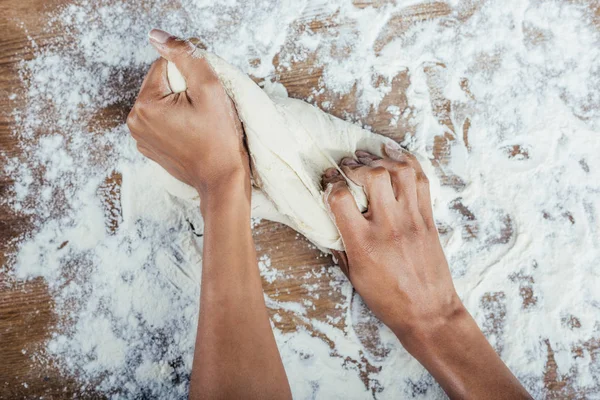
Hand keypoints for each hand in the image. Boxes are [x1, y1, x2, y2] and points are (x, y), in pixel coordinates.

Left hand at [127, 29, 249, 199]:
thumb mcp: (208, 87)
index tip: (204, 97)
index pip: (166, 66)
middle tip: (204, 111)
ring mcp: (141, 137)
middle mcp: (134, 120)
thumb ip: (184, 55)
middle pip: (163, 84)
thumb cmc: (219, 137)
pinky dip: (177, 122)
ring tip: (199, 124)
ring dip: (181, 106)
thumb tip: (157, 36)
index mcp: (145, 104)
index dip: (190, 75)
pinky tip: (193, 134)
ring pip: (163, 102)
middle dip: (184, 90)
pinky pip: (163, 121)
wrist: (222, 180)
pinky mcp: (150, 148)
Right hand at [322, 142, 462, 350]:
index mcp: (363, 244)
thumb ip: (342, 245)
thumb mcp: (354, 276)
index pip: (341, 198)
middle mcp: (389, 226)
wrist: (429, 313)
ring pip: (401, 172)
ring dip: (382, 159)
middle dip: (356, 165)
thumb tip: (333, 222)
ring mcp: (412, 220)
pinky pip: (422, 181)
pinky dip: (409, 163)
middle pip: (374, 176)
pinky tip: (396, 156)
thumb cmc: (388, 299)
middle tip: (348, 166)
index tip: (328, 181)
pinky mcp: (428, 219)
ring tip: (370, 158)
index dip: (330, 183)